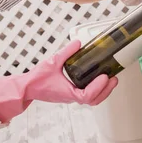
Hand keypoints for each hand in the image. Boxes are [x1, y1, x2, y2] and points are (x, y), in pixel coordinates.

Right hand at [0, 40, 118, 122]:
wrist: (27, 87)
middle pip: (94, 100)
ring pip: (91, 100)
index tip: (104, 77)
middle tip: (114, 79)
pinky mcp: (69, 95)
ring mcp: (71, 97)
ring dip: (102, 92)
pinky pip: (86, 96)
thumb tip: (78, 42)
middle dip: (106, 90)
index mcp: (68, 93)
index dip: (99, 87)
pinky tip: (97, 81)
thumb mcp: (52, 61)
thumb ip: (66, 52)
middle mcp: (71, 97)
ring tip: (109, 80)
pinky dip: (95, 91)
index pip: (88, 96)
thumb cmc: (37, 79)